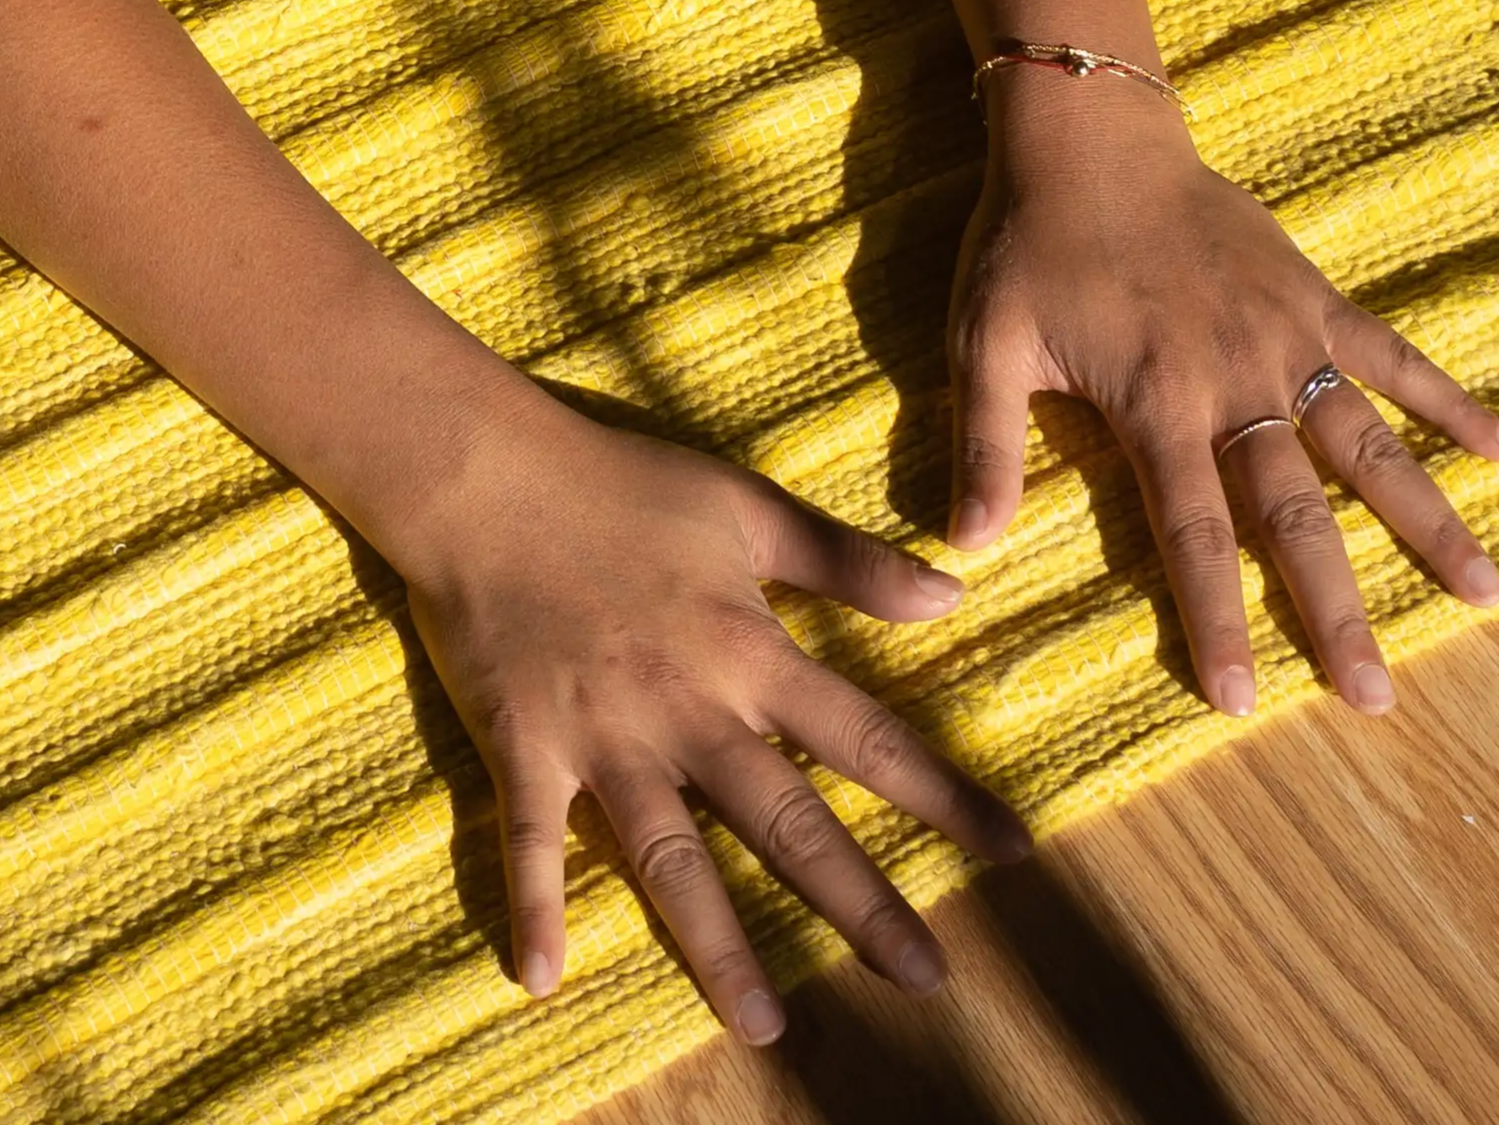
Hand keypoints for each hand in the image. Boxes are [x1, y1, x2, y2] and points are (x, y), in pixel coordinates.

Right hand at [373, 393, 1033, 1041]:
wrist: (485, 474)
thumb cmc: (619, 482)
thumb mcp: (748, 507)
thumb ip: (849, 561)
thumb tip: (953, 597)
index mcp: (748, 652)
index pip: (866, 737)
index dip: (944, 796)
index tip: (1012, 850)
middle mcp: (688, 710)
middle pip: (787, 823)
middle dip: (860, 903)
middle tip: (924, 978)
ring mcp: (604, 737)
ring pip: (672, 859)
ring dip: (717, 946)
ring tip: (763, 1025)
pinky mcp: (525, 747)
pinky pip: (529, 843)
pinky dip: (533, 908)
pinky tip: (541, 978)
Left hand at [947, 72, 1498, 714]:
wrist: (1093, 138)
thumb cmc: (1030, 245)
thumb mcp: (985, 342)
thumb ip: (988, 444)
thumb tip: (966, 546)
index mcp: (1157, 406)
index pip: (1196, 537)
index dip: (1220, 621)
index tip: (1247, 702)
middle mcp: (1236, 384)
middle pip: (1296, 515)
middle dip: (1337, 610)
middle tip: (1376, 696)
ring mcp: (1287, 341)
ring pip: (1368, 447)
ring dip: (1427, 521)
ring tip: (1485, 592)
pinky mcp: (1316, 300)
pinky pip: (1396, 356)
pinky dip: (1452, 402)